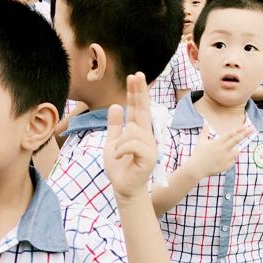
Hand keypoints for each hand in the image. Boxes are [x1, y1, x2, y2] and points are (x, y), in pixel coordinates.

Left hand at [104, 72, 157, 199]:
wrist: (123, 187)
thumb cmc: (119, 167)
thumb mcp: (112, 142)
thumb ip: (115, 125)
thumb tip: (116, 106)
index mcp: (137, 131)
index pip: (137, 108)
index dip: (135, 92)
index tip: (134, 77)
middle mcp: (146, 136)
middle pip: (143, 110)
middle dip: (138, 92)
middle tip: (135, 75)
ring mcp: (149, 146)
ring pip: (131, 131)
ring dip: (119, 143)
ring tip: (116, 155)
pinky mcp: (149, 156)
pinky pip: (131, 144)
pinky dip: (120, 150)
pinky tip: (118, 158)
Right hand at [188, 122, 253, 178]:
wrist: (196, 169)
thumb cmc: (198, 154)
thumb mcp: (201, 141)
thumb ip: (205, 131)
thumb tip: (206, 122)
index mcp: (218, 142)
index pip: (231, 134)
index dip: (239, 129)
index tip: (246, 126)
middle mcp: (224, 149)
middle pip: (237, 140)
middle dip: (245, 134)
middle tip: (252, 129)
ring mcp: (226, 157)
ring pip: (236, 151)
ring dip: (235, 149)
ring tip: (228, 151)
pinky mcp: (227, 165)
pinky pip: (232, 161)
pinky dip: (230, 159)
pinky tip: (222, 160)